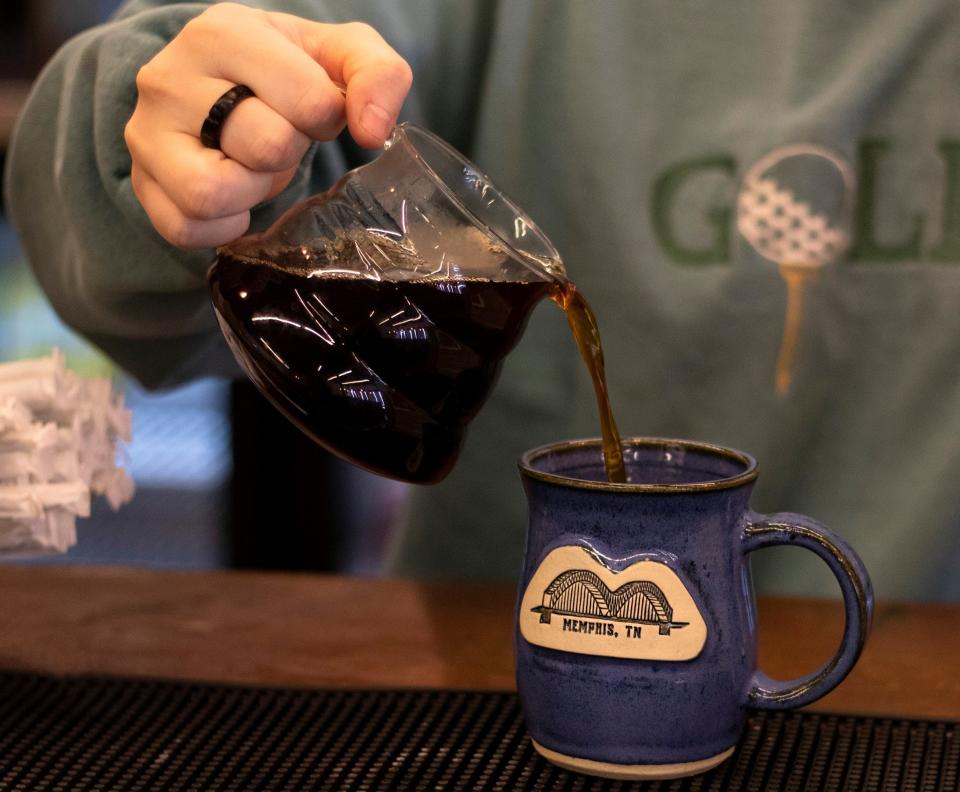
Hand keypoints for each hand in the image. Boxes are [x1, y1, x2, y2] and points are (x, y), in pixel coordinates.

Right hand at [125, 3, 412, 248]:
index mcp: (223, 32)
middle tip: (281, 139)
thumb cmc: (287, 72)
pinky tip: (236, 196)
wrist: (222, 87)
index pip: (308, 100)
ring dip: (253, 191)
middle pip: (265, 146)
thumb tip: (372, 132)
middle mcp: (169, 78)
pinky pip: (186, 229)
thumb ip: (378, 74)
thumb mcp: (339, 55)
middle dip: (289, 152)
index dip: (327, 118)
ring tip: (254, 166)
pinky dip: (225, 226)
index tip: (312, 110)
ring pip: (212, 193)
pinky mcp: (142, 185)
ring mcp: (146, 134)